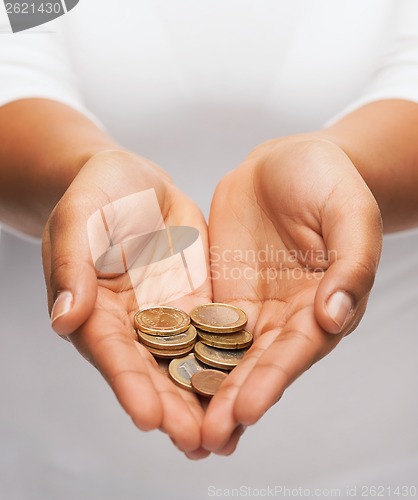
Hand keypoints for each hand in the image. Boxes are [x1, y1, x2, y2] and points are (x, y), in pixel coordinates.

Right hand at [42, 150, 217, 455]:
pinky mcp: (199, 301)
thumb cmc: (96, 196)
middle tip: (198, 442)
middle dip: (174, 407)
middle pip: (153, 371)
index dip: (129, 385)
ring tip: (228, 433)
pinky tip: (251, 383)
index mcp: (95, 311)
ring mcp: (168, 315)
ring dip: (205, 397)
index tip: (149, 417)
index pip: (112, 353)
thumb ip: (72, 264)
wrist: (133, 183)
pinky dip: (230, 361)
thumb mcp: (78, 220)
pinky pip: (215, 333)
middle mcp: (133, 324)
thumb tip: (65, 319)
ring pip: (188, 362)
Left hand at [202, 136, 382, 453]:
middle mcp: (285, 316)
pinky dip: (184, 350)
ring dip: (204, 389)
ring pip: (225, 355)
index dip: (272, 380)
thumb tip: (335, 317)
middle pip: (256, 365)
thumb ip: (350, 265)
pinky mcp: (221, 292)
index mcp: (322, 306)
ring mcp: (250, 306)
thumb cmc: (329, 183)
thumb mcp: (349, 215)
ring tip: (178, 424)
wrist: (289, 162)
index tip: (247, 410)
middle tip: (204, 438)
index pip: (296, 351)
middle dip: (232, 401)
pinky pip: (200, 324)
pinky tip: (161, 373)